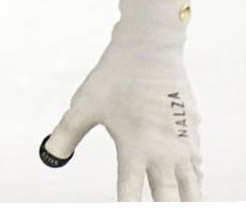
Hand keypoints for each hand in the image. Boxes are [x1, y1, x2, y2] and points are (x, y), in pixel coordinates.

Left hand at [39, 0, 203, 200]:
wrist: (150, 47)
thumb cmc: (114, 76)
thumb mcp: (84, 106)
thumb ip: (66, 134)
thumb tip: (48, 156)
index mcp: (134, 148)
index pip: (130, 193)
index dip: (127, 209)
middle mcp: (162, 150)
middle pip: (168, 196)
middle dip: (166, 211)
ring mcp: (183, 140)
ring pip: (191, 183)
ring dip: (188, 200)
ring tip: (186, 208)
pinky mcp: (193, 127)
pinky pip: (197, 162)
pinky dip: (195, 177)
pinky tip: (193, 183)